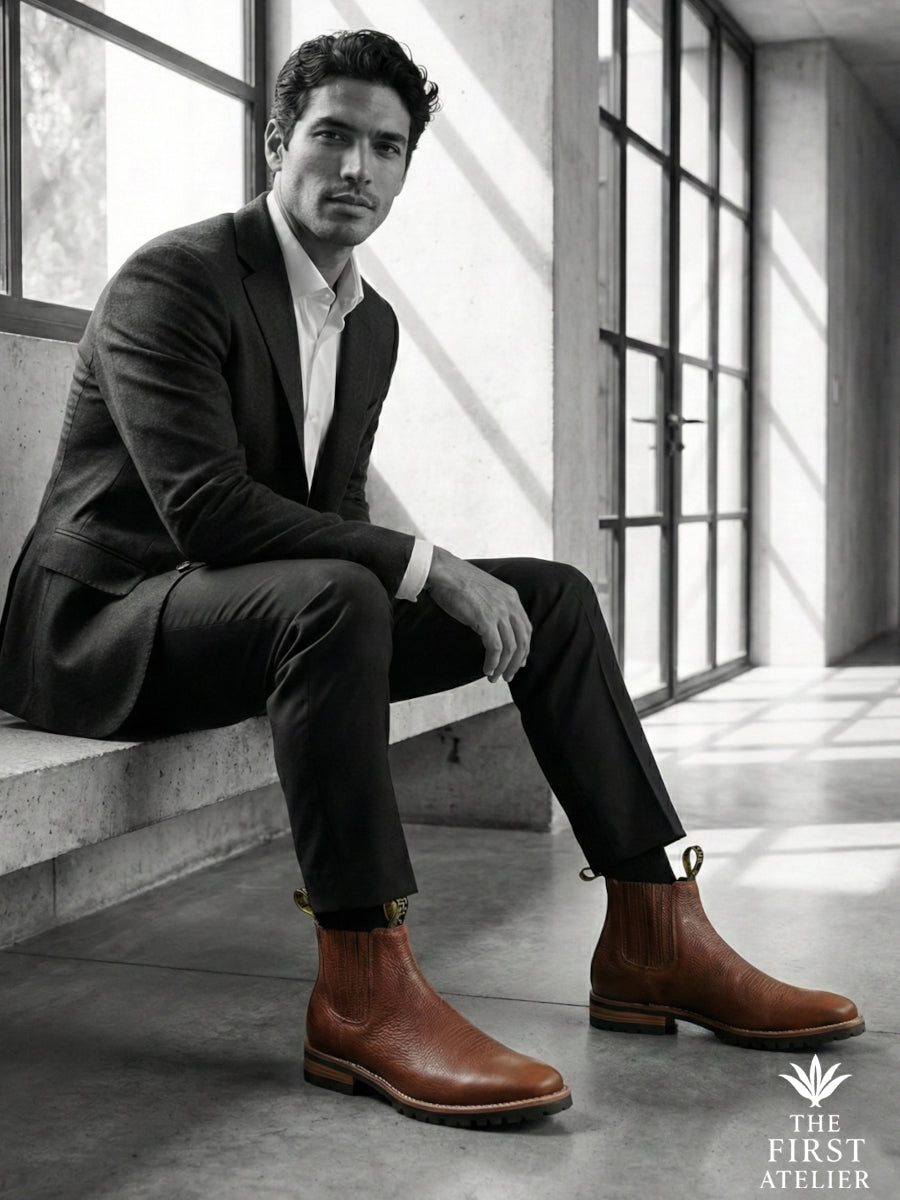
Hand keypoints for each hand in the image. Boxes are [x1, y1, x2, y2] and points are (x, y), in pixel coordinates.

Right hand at [425, 547, 531, 682]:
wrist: (443, 572)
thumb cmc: (457, 582)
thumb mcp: (485, 591)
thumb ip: (494, 606)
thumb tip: (494, 626)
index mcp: (511, 597)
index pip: (526, 628)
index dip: (524, 648)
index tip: (518, 663)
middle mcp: (509, 604)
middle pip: (522, 640)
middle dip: (516, 663)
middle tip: (508, 676)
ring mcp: (498, 612)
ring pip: (510, 648)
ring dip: (503, 667)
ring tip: (494, 677)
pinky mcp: (485, 620)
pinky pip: (496, 648)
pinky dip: (493, 662)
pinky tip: (487, 669)